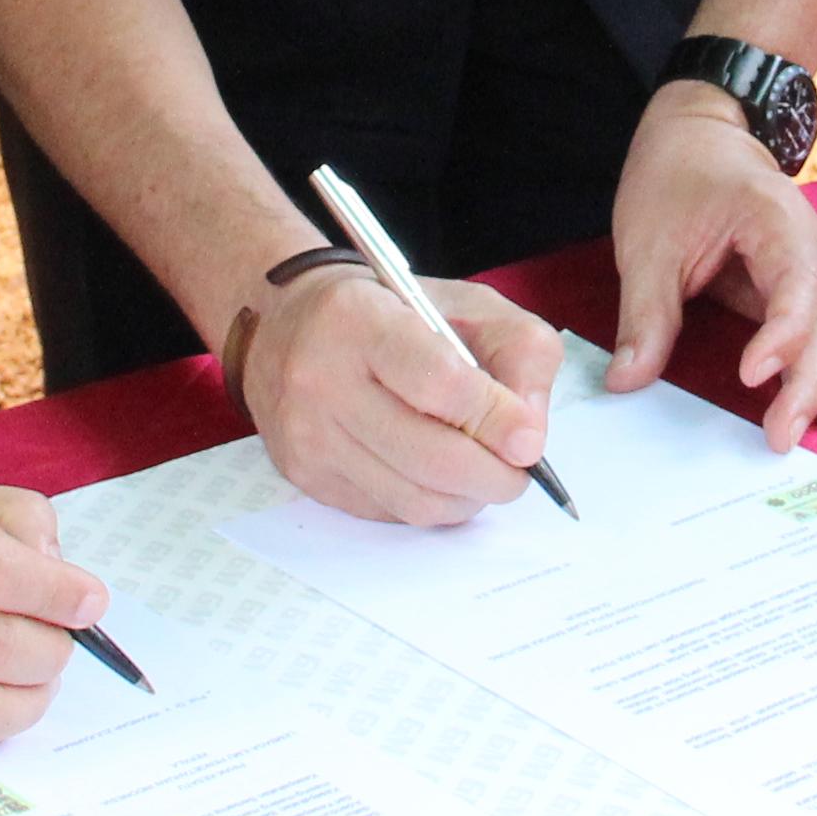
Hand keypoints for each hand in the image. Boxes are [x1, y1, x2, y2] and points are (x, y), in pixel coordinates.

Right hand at [240, 257, 565, 524]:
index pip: (440, 383)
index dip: (495, 418)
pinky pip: (389, 511)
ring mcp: (309, 434)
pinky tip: (438, 476)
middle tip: (519, 471)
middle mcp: (321, 379)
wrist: (287, 325)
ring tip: (484, 473)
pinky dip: (431, 503)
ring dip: (467, 497)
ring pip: (414, 499)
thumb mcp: (466, 304)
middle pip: (431, 457)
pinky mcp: (306, 475)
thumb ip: (518, 352)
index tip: (529, 440)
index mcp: (359, 320)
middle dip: (494, 475)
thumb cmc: (391, 312)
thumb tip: (529, 436)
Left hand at [603, 86, 816, 447]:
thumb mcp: (646, 244)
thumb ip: (645, 316)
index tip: (751, 376)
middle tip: (778, 436)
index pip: (798, 284)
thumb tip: (626, 381)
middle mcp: (816, 242)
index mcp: (774, 218)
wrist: (699, 139)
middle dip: (812, 381)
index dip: (783, 335)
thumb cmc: (676, 180)